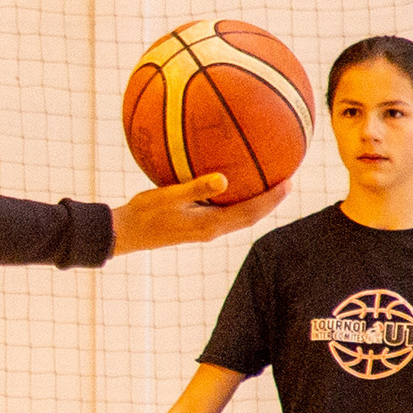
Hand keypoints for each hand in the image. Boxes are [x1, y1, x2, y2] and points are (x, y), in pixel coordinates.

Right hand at [108, 171, 290, 257]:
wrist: (123, 233)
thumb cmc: (142, 214)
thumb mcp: (167, 197)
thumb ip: (195, 188)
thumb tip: (224, 178)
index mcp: (209, 226)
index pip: (250, 213)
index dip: (271, 200)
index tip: (289, 183)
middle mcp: (211, 230)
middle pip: (250, 217)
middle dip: (270, 201)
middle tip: (288, 180)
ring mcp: (203, 229)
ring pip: (238, 216)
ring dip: (256, 201)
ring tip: (268, 182)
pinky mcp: (195, 225)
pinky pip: (223, 211)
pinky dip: (235, 199)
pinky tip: (230, 184)